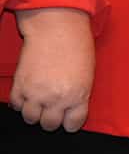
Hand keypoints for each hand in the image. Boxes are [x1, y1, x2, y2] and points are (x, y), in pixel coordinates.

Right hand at [9, 7, 94, 131]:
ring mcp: (36, 94)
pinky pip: (17, 105)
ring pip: (31, 118)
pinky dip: (22, 101)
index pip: (73, 124)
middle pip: (50, 125)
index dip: (71, 122)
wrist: (56, 28)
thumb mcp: (87, 73)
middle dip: (52, 118)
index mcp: (78, 95)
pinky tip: (30, 92)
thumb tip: (71, 108)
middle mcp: (56, 98)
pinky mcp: (20, 86)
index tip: (69, 119)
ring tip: (41, 99)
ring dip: (36, 111)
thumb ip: (79, 94)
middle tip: (53, 108)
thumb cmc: (77, 46)